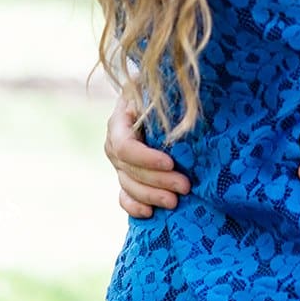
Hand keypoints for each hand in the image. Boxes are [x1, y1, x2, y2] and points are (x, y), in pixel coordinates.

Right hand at [105, 87, 189, 218]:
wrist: (154, 97)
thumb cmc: (161, 89)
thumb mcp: (158, 87)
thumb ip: (164, 96)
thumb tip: (185, 107)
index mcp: (120, 120)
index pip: (125, 146)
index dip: (146, 158)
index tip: (170, 163)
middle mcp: (114, 142)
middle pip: (129, 169)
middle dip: (157, 181)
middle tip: (185, 186)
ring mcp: (118, 162)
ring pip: (128, 185)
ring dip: (151, 196)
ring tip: (175, 202)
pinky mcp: (125, 175)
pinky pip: (123, 196)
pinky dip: (134, 206)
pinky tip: (150, 213)